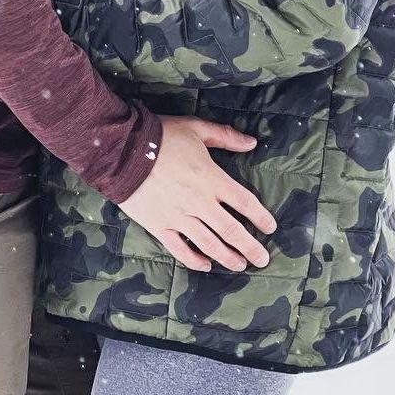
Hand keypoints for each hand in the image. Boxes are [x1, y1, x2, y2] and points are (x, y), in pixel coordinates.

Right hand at [118, 116, 276, 272]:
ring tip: (240, 266)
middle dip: (250, 247)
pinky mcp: (159, 226)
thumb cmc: (161, 136)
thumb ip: (226, 137)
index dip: (260, 216)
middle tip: (263, 260)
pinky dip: (194, 259)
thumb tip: (252, 143)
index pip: (244, 202)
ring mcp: (179, 217)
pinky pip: (180, 248)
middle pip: (231, 230)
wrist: (123, 150)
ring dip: (227, 257)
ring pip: (209, 243)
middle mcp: (199, 202)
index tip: (271, 227)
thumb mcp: (196, 128)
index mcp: (211, 178)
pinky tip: (205, 265)